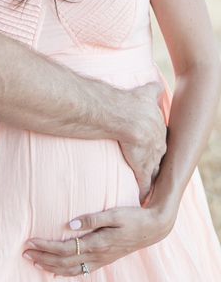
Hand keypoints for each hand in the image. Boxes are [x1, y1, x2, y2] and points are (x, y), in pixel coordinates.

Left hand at [23, 204, 174, 276]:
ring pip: (70, 270)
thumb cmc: (133, 217)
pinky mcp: (104, 261)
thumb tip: (69, 225)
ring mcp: (101, 261)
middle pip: (63, 262)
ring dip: (50, 267)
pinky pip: (81, 271)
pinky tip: (56, 272)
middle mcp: (97, 256)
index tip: (29, 242)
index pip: (64, 249)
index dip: (45, 247)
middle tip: (24, 254)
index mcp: (97, 243)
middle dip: (42, 258)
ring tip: (34, 262)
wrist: (154, 228)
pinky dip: (66, 273)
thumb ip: (92, 219)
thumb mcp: (114, 213)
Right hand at [118, 82, 166, 199]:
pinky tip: (142, 196)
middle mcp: (158, 140)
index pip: (161, 138)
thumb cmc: (127, 102)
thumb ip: (152, 90)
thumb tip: (157, 85)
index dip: (157, 144)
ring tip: (150, 186)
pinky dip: (143, 190)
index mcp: (158, 125)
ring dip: (151, 177)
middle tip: (153, 168)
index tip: (156, 148)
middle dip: (156, 162)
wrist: (120, 114)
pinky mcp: (141, 165)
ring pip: (154, 169)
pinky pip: (144, 181)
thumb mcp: (145, 92)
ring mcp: (151, 154)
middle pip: (160, 155)